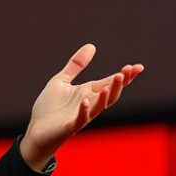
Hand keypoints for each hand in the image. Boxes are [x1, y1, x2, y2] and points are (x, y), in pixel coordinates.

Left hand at [20, 44, 143, 170]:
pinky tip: (85, 100)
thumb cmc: (50, 107)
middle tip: (126, 72)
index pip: (110, 82)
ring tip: (110, 84)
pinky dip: (84, 110)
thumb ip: (76, 65)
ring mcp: (81, 115)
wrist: (36, 130)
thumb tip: (92, 45)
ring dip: (105, 96)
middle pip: (110, 94)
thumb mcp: (62, 80)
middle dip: (119, 84)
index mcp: (88, 92)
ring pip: (99, 107)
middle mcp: (89, 104)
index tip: (138, 67)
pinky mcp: (69, 126)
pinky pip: (80, 118)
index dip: (125, 76)